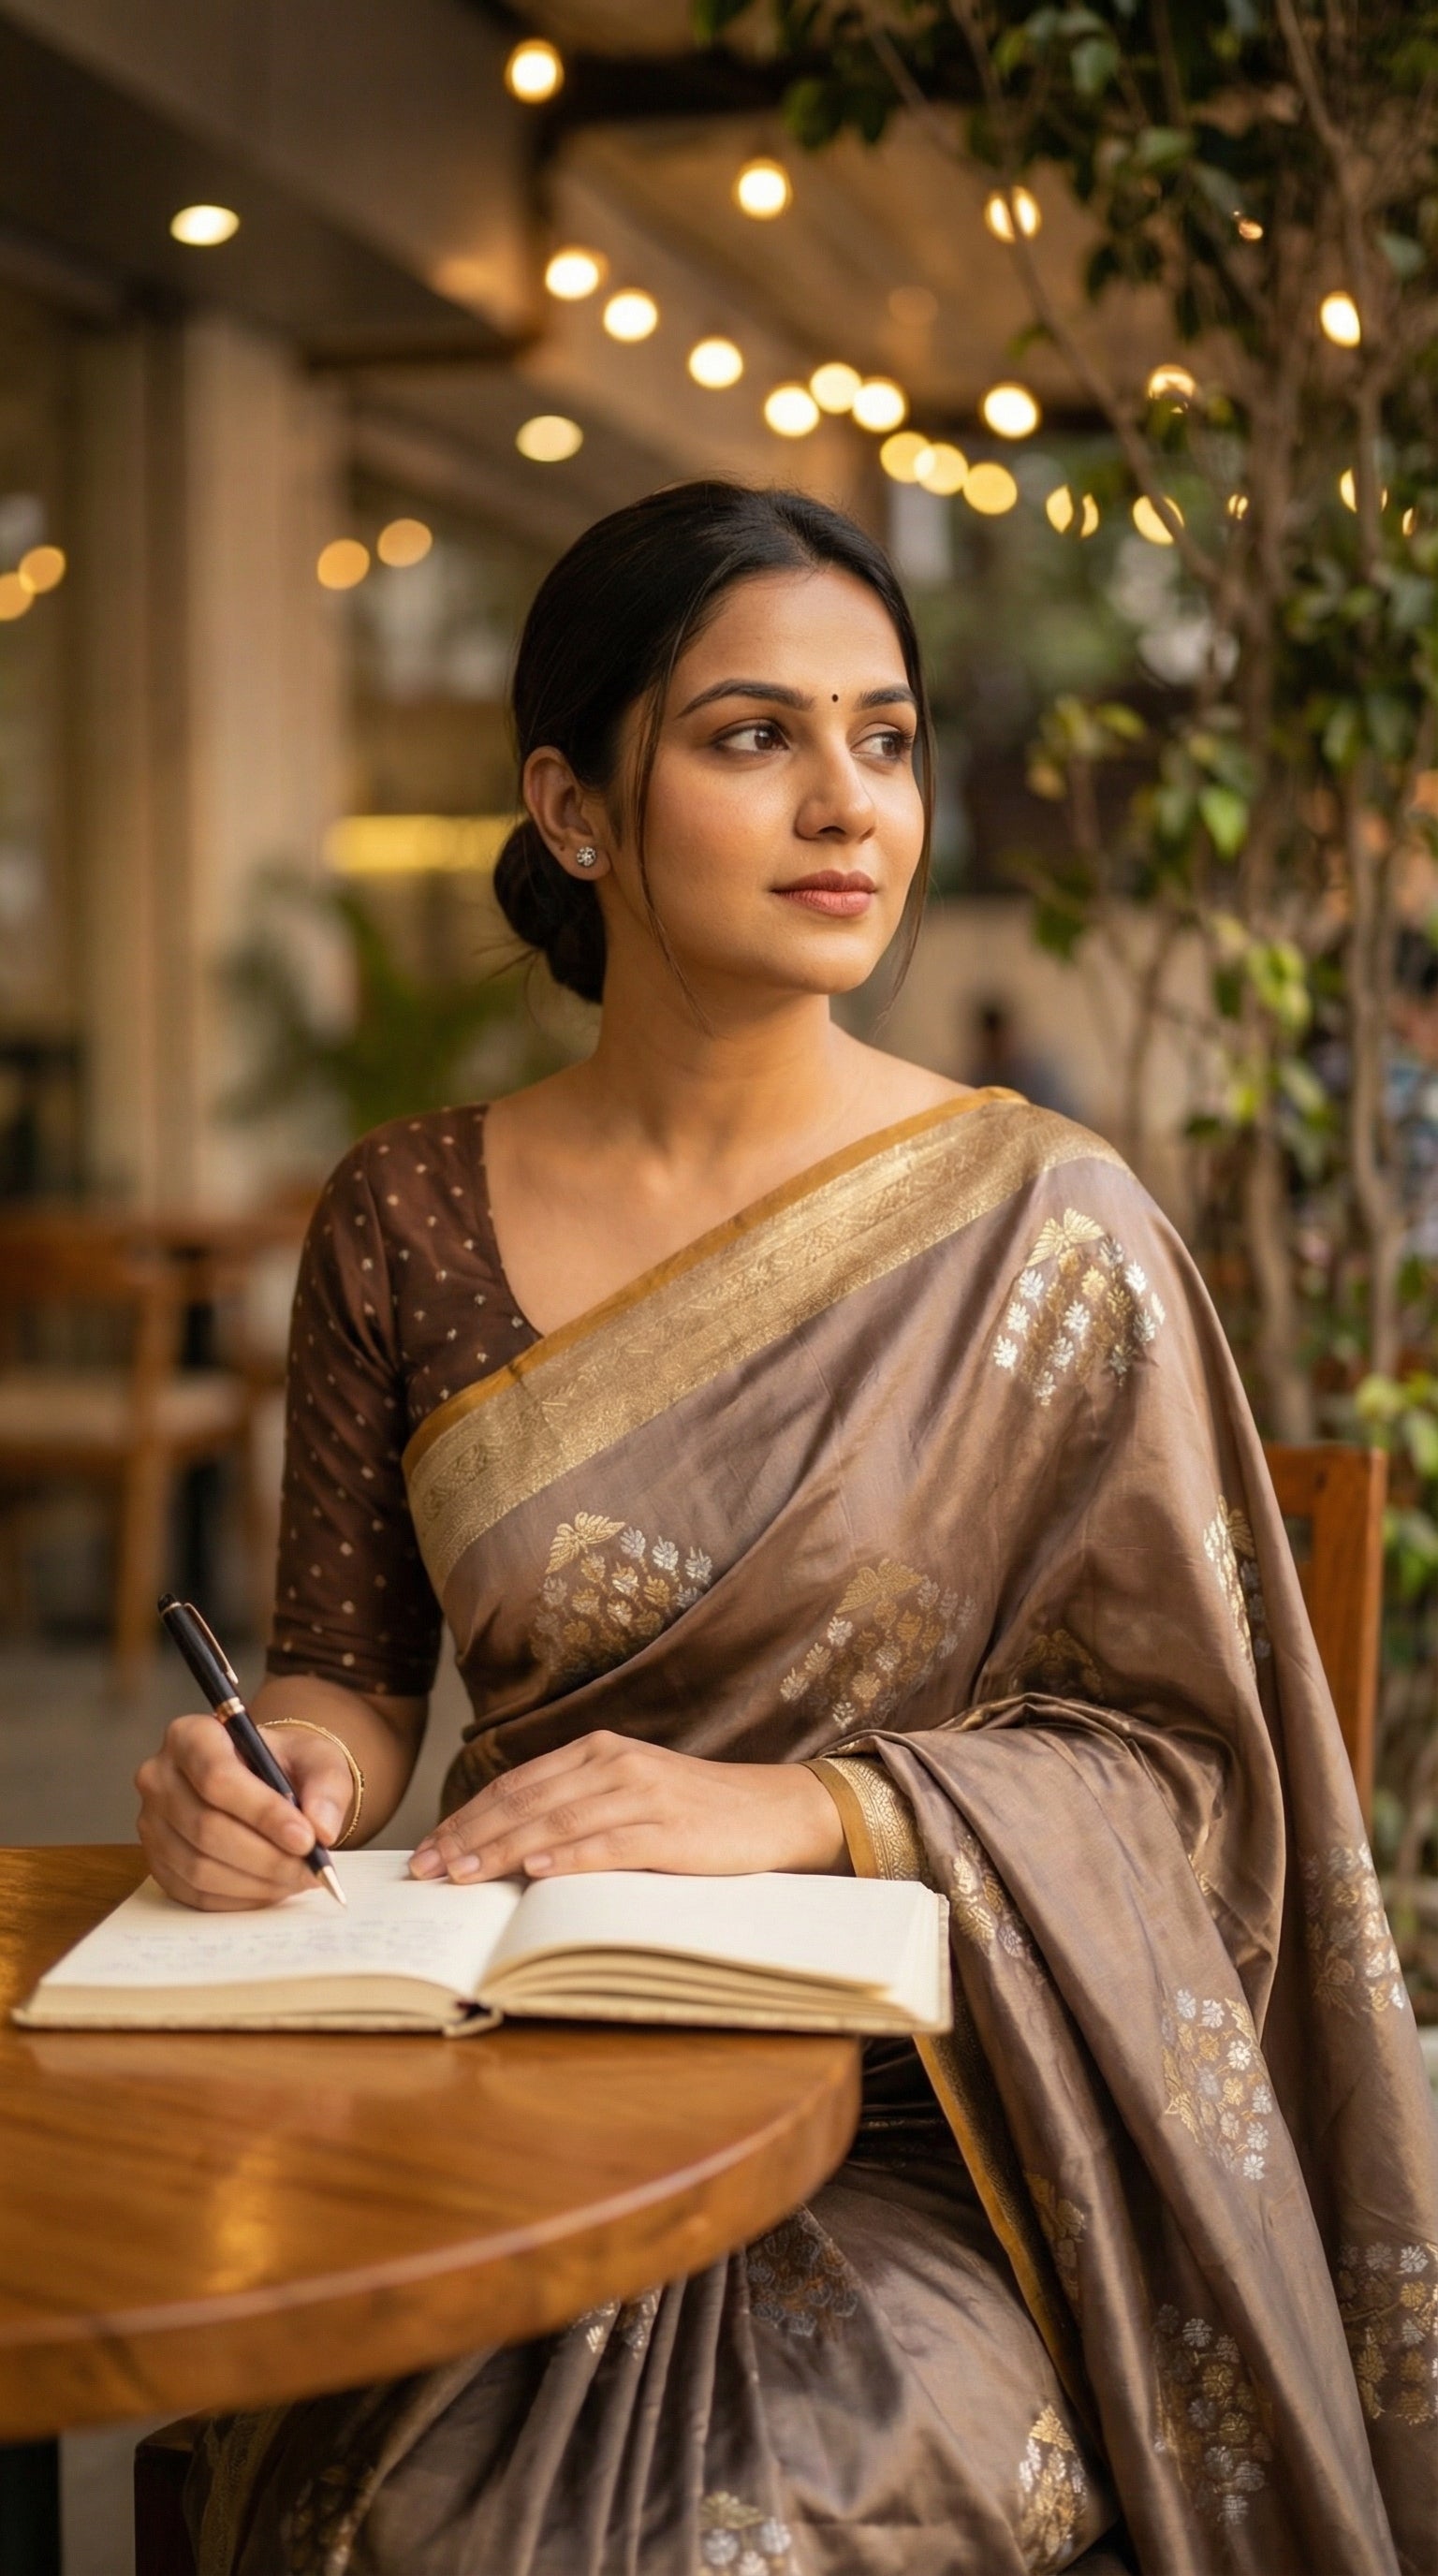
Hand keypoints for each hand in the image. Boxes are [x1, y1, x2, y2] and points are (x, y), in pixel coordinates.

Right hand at [135, 1716, 353, 1910]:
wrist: (263, 1782)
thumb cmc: (285, 1765)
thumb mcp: (317, 1759)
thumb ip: (326, 1787)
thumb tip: (322, 1829)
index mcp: (191, 1736)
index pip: (217, 1777)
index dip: (263, 1813)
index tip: (306, 1838)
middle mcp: (160, 1777)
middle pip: (206, 1827)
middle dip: (266, 1856)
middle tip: (310, 1869)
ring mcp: (151, 1822)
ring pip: (200, 1866)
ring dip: (256, 1881)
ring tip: (297, 1878)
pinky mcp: (156, 1861)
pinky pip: (194, 1893)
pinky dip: (240, 1898)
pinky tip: (271, 1887)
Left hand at [410, 1732, 847, 1883]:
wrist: (774, 1810)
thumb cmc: (695, 1812)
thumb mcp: (629, 1794)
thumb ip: (576, 1808)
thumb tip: (509, 1849)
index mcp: (597, 1752)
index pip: (514, 1786)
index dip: (465, 1818)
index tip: (427, 1850)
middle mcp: (614, 1764)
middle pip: (524, 1802)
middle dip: (468, 1837)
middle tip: (426, 1869)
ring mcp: (643, 1794)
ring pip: (557, 1823)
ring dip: (503, 1851)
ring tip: (462, 1875)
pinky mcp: (671, 1830)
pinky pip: (610, 1844)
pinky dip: (570, 1858)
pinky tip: (537, 1872)